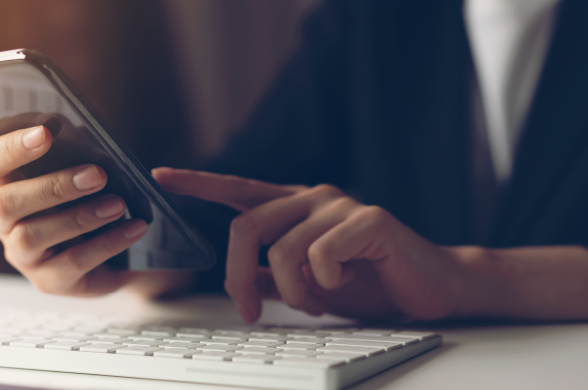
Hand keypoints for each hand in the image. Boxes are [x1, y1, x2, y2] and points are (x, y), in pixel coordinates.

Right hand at [0, 123, 152, 295]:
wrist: (120, 249)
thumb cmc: (92, 196)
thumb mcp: (84, 165)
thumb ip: (72, 145)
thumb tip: (63, 123)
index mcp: (3, 183)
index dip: (10, 147)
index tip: (45, 132)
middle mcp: (3, 221)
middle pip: (6, 202)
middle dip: (52, 186)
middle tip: (97, 174)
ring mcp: (22, 254)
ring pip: (33, 235)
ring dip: (80, 216)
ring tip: (118, 204)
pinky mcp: (48, 280)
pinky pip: (72, 262)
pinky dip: (107, 243)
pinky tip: (133, 227)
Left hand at [153, 168, 466, 321]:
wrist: (427, 289)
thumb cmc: (367, 282)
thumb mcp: (306, 284)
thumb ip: (271, 274)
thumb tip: (239, 278)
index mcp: (293, 207)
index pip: (237, 189)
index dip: (198, 183)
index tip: (160, 176)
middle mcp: (311, 197)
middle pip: (246, 228)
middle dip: (238, 277)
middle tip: (251, 311)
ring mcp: (339, 205)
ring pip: (282, 249)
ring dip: (292, 291)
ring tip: (315, 301)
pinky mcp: (369, 219)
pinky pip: (322, 254)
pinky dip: (325, 283)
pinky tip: (347, 282)